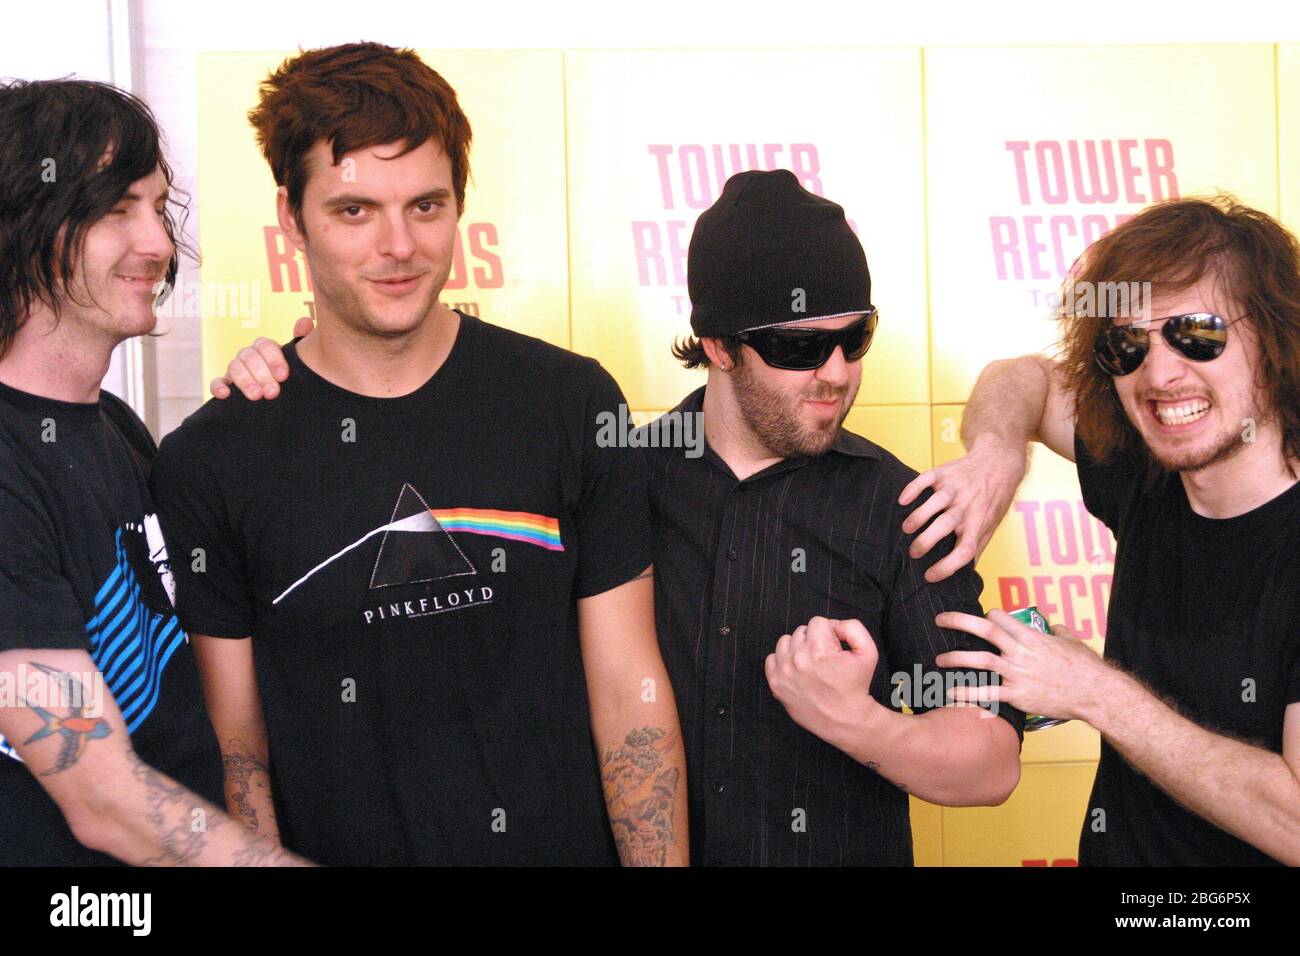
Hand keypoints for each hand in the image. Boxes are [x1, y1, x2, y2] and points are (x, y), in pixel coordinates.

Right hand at [210, 317, 313, 399]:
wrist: (280, 392)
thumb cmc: (286, 373)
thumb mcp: (297, 358)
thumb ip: (300, 339)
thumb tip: (305, 321)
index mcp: (265, 347)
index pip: (265, 345)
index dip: (274, 360)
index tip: (283, 376)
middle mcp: (248, 355)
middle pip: (250, 357)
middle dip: (262, 375)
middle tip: (273, 392)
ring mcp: (235, 368)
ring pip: (234, 368)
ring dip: (245, 382)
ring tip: (257, 396)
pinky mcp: (225, 383)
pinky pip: (217, 382)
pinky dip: (218, 386)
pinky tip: (226, 394)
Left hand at [765, 617, 879, 745]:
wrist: (845, 719)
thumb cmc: (855, 687)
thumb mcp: (868, 652)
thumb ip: (853, 628)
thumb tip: (834, 624)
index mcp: (819, 650)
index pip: (818, 622)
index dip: (829, 633)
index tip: (834, 648)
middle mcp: (798, 659)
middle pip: (801, 631)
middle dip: (814, 641)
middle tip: (825, 659)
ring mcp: (784, 672)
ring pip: (786, 641)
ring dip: (798, 648)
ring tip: (811, 664)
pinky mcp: (775, 683)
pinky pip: (772, 658)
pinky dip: (783, 661)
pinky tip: (798, 671)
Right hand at [897, 440, 1026, 582]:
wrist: (999, 463)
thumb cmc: (993, 499)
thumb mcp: (991, 524)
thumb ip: (977, 547)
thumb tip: (967, 573)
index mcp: (978, 524)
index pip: (964, 550)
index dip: (947, 566)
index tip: (929, 576)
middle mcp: (966, 507)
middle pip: (945, 526)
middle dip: (925, 542)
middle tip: (913, 553)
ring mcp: (955, 489)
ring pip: (934, 503)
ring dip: (917, 517)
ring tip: (906, 529)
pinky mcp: (944, 473)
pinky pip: (926, 479)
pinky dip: (912, 489)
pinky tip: (902, 501)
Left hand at [934, 609, 1112, 722]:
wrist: (1095, 693)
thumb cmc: (1086, 668)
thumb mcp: (1073, 642)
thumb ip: (1059, 632)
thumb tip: (1055, 627)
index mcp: (1032, 636)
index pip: (1000, 618)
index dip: (988, 617)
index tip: (982, 620)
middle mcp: (1020, 652)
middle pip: (984, 631)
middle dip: (958, 622)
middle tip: (939, 619)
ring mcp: (1017, 673)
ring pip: (980, 660)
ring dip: (956, 658)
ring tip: (939, 659)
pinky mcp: (1017, 695)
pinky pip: (987, 692)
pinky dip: (967, 692)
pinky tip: (951, 692)